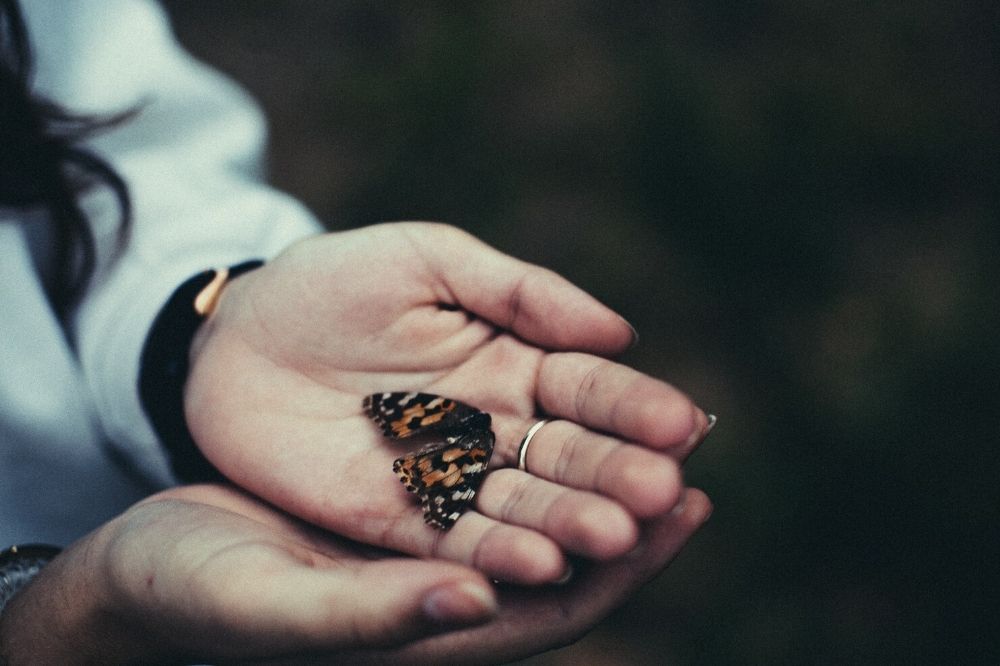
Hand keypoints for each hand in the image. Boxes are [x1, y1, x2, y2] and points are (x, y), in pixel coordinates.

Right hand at [0, 484, 710, 663]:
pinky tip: (561, 390)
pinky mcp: (398, 490)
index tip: (677, 510)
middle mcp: (444, 584)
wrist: (147, 564)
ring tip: (653, 419)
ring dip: (591, 462)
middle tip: (687, 454)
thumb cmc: (198, 598)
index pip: (556, 607)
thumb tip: (485, 595)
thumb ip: (377, 616)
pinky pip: (481, 461)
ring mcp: (423, 531)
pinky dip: (529, 432)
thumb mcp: (277, 608)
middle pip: (561, 545)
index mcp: (432, 626)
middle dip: (623, 503)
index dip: (620, 566)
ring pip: (530, 494)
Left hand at [185, 223, 712, 582]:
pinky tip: (539, 566)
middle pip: (567, 455)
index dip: (633, 406)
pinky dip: (496, 556)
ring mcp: (447, 477)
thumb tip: (621, 333)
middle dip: (614, 473)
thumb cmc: (335, 281)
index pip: (587, 388)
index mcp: (514, 361)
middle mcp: (494, 426)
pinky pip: (454, 541)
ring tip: (615, 536)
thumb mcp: (427, 259)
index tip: (683, 423)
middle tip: (662, 493)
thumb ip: (521, 292)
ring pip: (521, 507)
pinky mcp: (395, 520)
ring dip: (569, 523)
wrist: (235, 335)